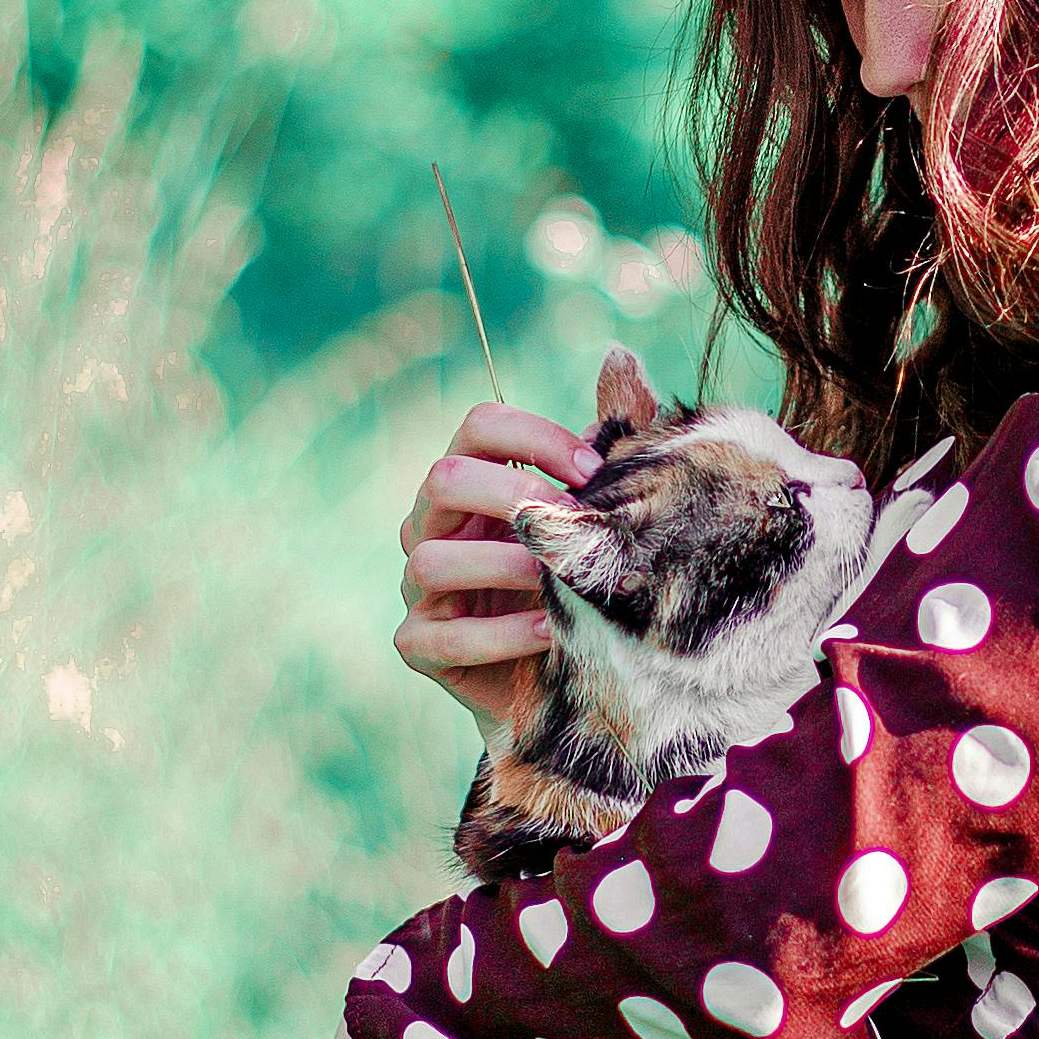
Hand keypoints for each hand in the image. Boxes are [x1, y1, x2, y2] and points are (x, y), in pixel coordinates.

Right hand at [396, 398, 601, 741]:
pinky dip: (496, 634)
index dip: (534, 438)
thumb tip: (621, 358)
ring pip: (428, 559)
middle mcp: (433, 525)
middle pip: (444, 478)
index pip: (480, 425)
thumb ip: (611, 442)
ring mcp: (419, 587)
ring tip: (558, 583)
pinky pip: (438, 637)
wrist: (569, 680)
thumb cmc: (583, 581)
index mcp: (475, 480)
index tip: (593, 472)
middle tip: (573, 525)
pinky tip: (549, 632)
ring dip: (502, 566)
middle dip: (512, 494)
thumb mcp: (602, 513)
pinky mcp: (417, 645)